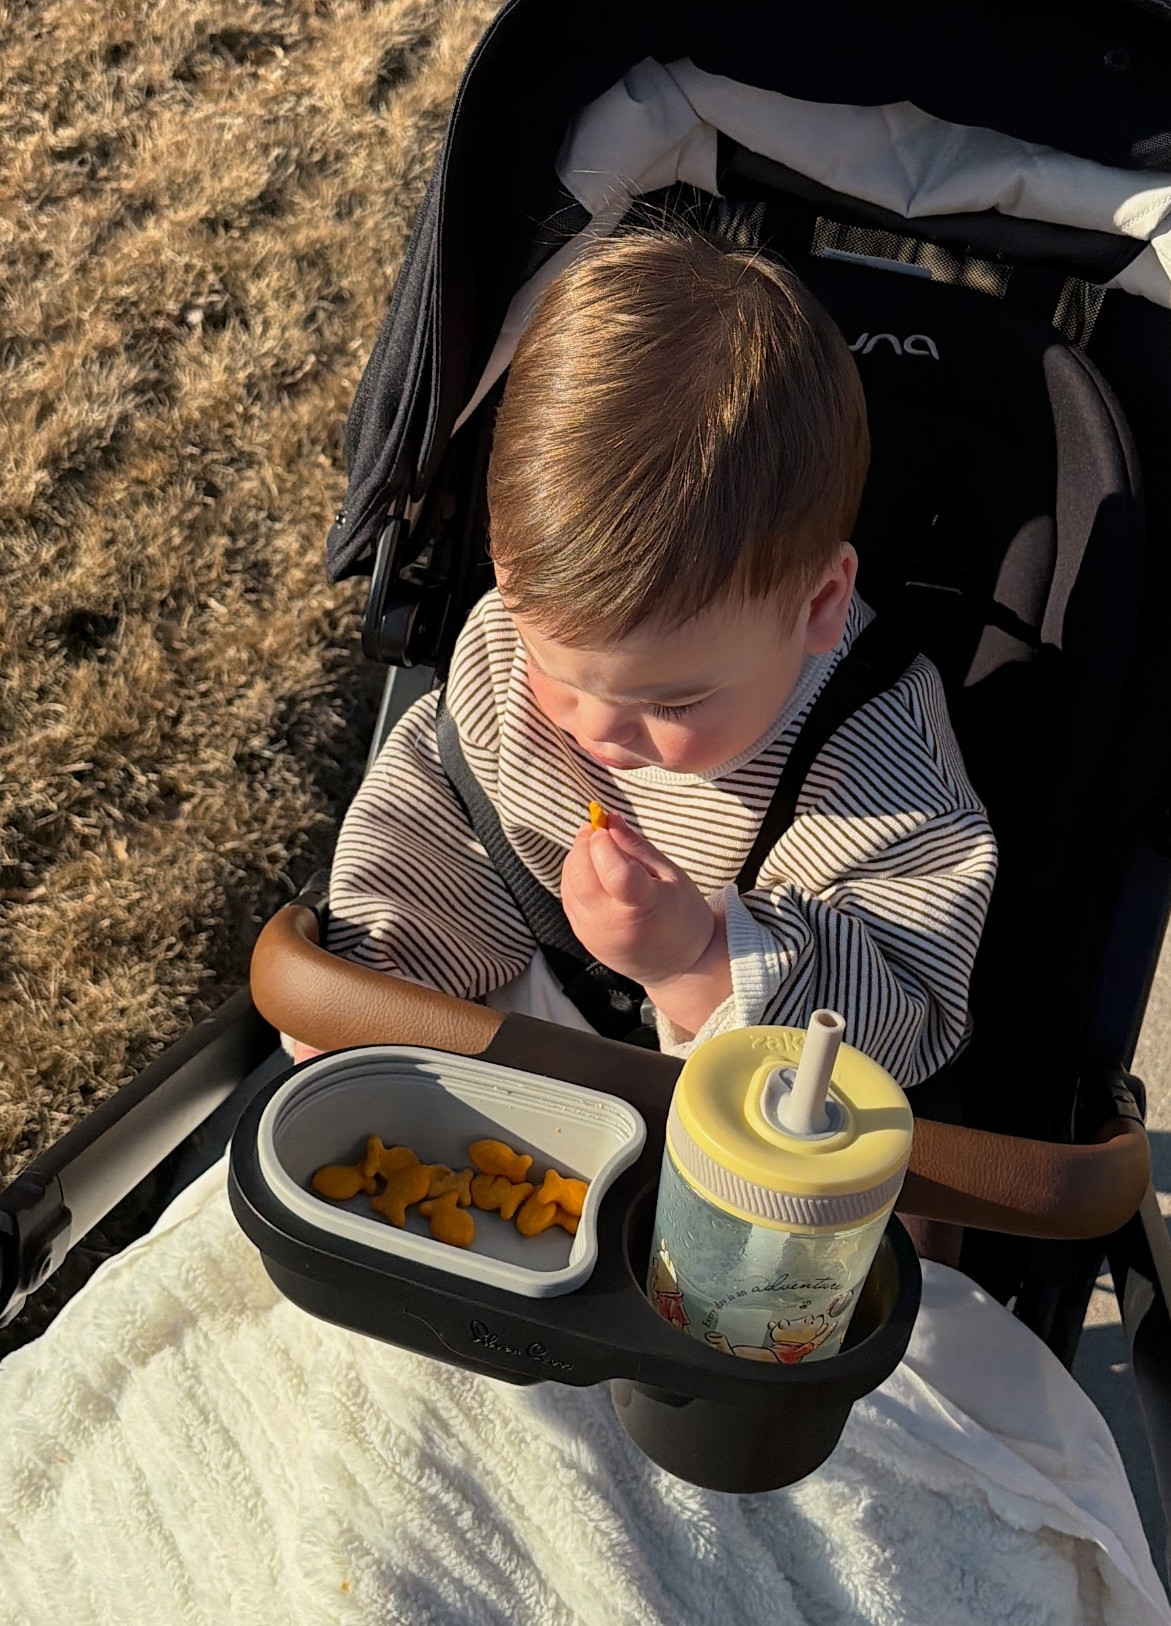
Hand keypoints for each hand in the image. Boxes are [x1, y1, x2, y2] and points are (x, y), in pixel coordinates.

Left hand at [559, 812, 718, 989]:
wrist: (677, 966)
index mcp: (644, 908)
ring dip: (576, 860)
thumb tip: (609, 819)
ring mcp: (594, 934)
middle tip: (596, 830)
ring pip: (569, 885)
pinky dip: (574, 878)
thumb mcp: (671, 876)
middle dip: (583, 845)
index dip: (603, 843)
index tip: (605, 826)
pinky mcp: (582, 937)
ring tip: (596, 849)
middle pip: (581, 876)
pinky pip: (568, 898)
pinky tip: (592, 871)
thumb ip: (637, 847)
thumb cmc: (681, 916)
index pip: (614, 872)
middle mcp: (613, 924)